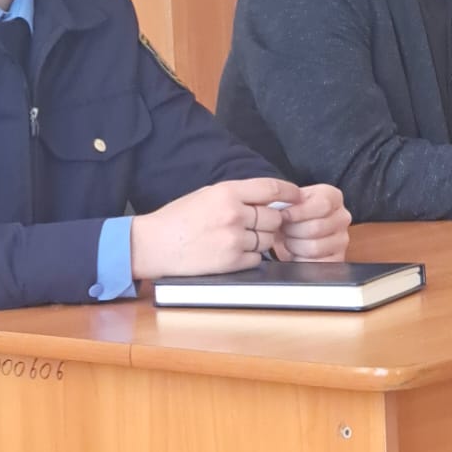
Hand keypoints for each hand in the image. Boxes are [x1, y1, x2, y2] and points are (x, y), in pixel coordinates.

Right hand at [130, 177, 299, 278]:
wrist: (155, 244)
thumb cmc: (178, 218)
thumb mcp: (207, 195)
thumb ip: (237, 195)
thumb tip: (268, 199)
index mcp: (227, 192)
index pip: (271, 189)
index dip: (289, 192)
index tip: (297, 196)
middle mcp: (234, 214)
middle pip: (274, 218)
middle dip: (271, 222)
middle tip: (256, 225)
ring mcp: (234, 239)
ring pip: (268, 240)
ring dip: (261, 240)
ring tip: (238, 238)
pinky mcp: (231, 261)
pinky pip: (257, 259)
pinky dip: (250, 257)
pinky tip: (233, 252)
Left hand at [271, 183, 351, 261]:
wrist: (292, 233)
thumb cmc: (291, 216)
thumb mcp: (290, 202)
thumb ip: (288, 202)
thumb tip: (280, 210)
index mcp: (333, 197)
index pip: (323, 205)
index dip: (298, 212)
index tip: (283, 215)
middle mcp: (342, 217)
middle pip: (316, 227)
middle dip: (293, 231)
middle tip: (284, 230)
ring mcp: (342, 240)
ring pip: (315, 247)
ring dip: (295, 246)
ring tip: (290, 240)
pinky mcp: (338, 259)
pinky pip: (317, 263)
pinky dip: (301, 259)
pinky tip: (297, 252)